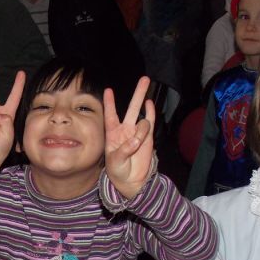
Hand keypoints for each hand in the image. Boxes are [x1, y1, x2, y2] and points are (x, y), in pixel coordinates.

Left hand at [104, 76, 154, 198]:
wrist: (131, 181)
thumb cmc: (118, 171)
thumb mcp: (115, 162)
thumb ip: (125, 150)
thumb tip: (136, 140)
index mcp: (113, 134)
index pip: (111, 115)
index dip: (110, 103)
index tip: (108, 90)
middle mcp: (125, 130)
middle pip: (131, 108)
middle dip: (138, 94)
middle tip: (145, 79)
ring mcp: (137, 132)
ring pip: (143, 117)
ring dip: (142, 129)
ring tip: (138, 143)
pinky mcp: (148, 138)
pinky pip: (151, 123)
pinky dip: (151, 114)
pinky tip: (150, 104)